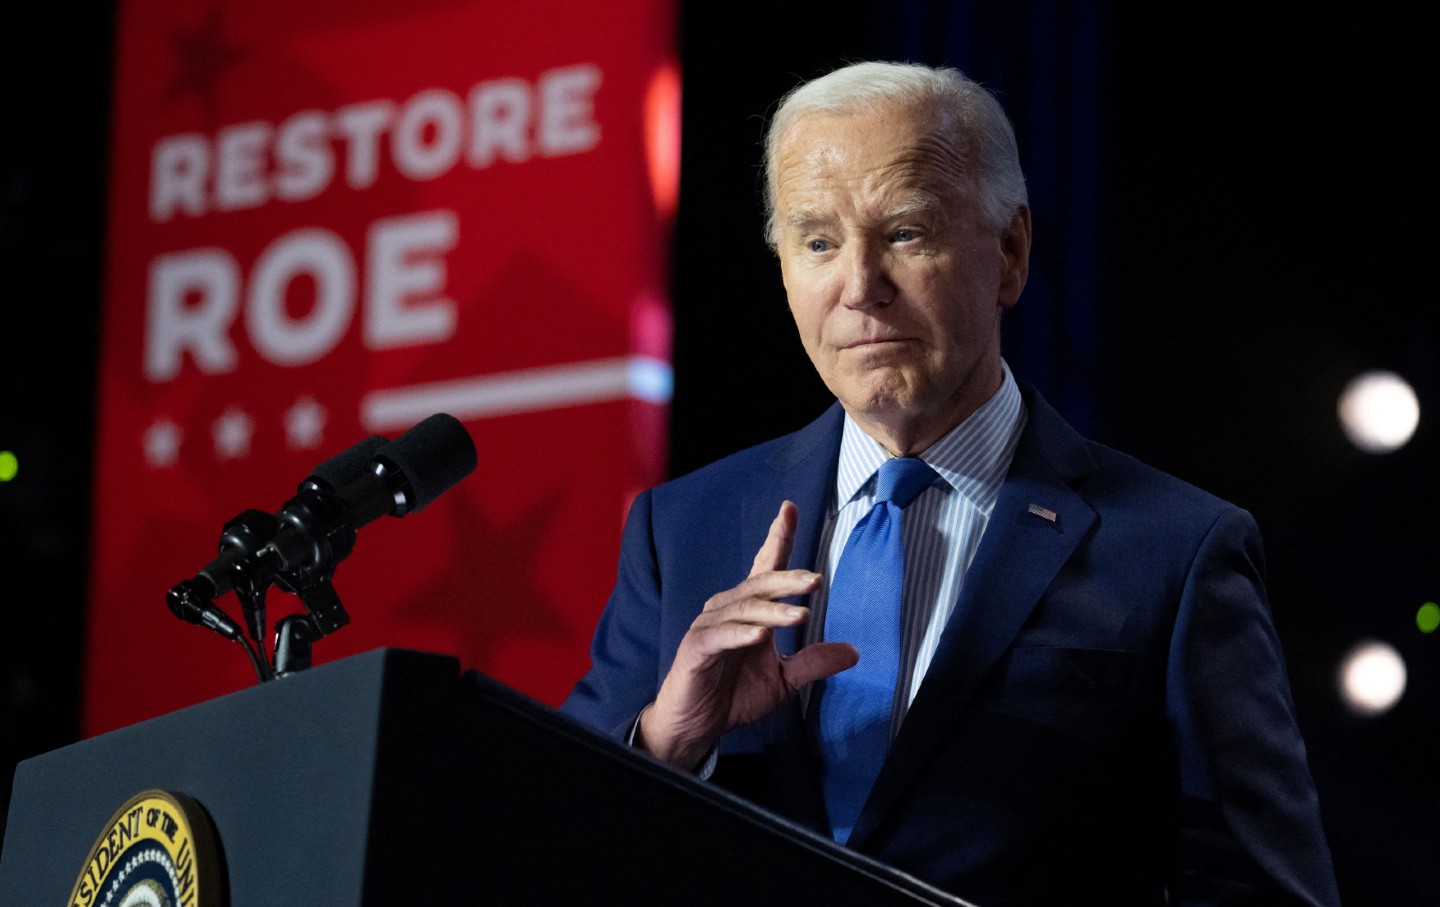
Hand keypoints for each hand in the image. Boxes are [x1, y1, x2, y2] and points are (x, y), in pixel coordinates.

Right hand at [636, 501, 858, 769]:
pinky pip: (721, 635)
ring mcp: (710, 626)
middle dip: (788, 579)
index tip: (790, 508)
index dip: (777, 537)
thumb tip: (853, 652)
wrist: (696, 726)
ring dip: (774, 611)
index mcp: (749, 610)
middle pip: (760, 583)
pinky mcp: (696, 648)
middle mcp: (728, 609)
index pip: (765, 568)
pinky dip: (742, 634)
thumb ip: (813, 663)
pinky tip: (761, 635)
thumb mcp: (783, 680)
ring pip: (744, 609)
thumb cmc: (733, 695)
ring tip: (800, 616)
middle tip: (815, 580)